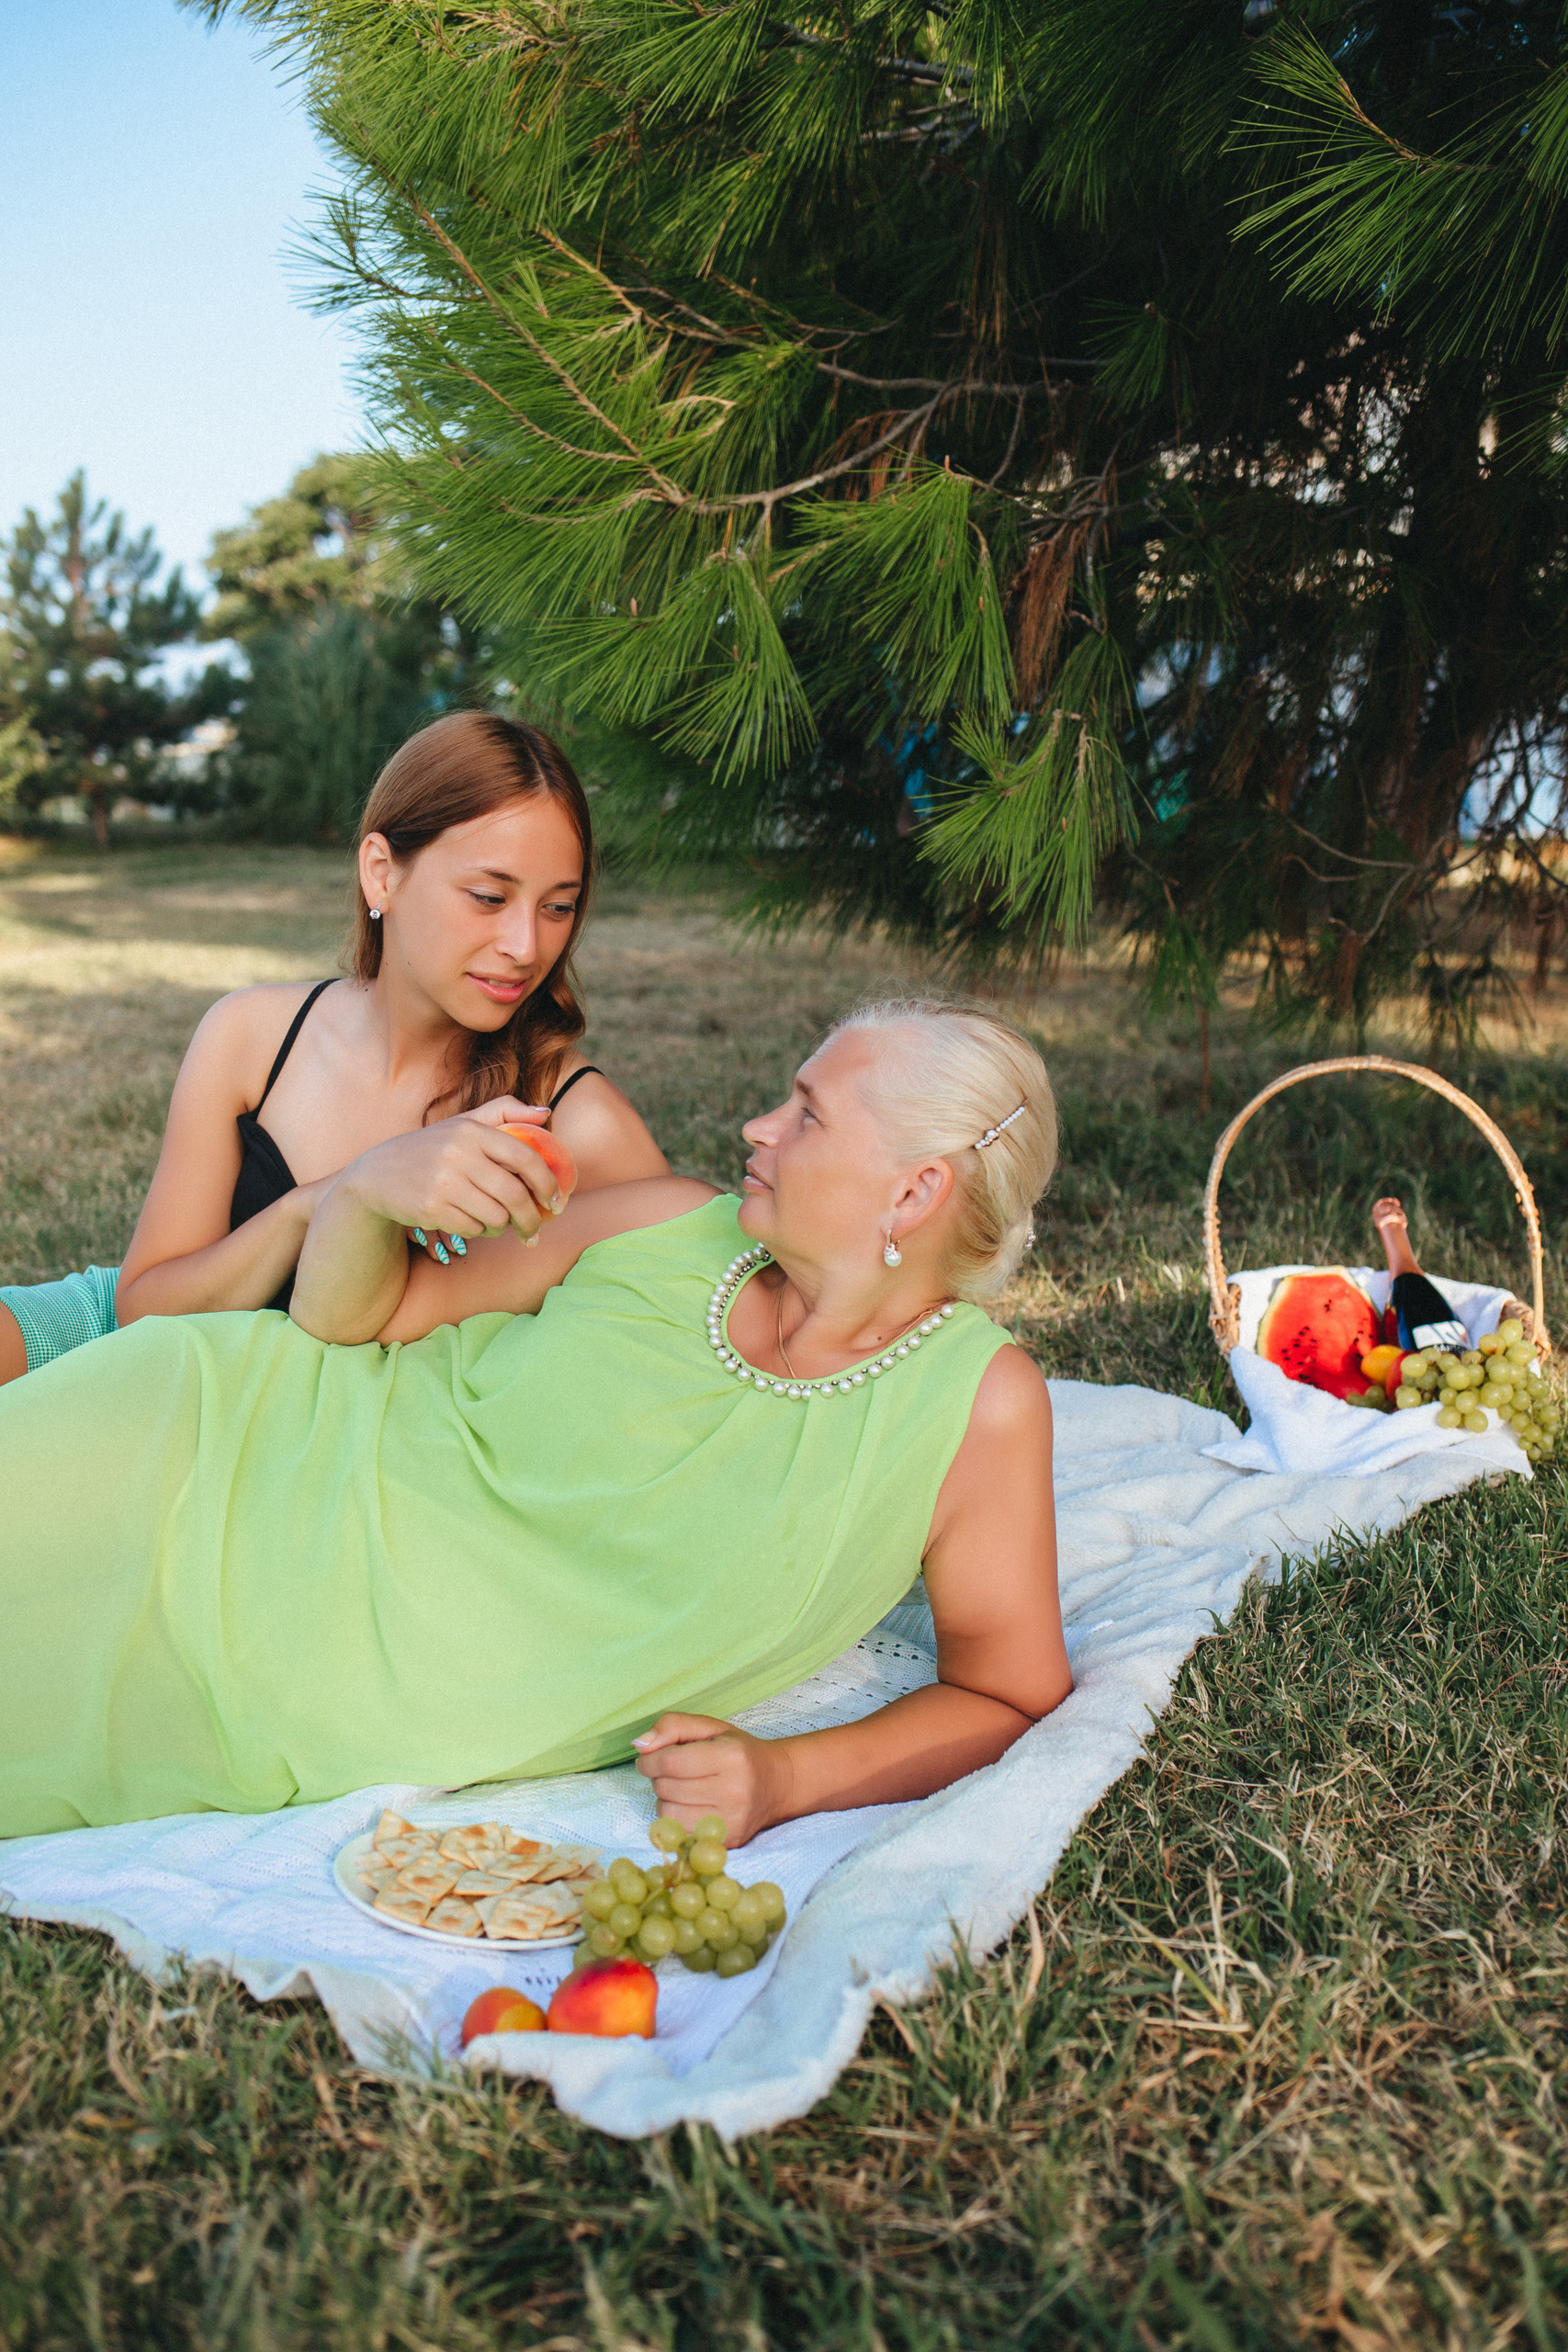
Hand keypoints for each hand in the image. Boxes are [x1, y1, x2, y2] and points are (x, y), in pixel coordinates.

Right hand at [343, 1100, 562, 1248]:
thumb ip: (504, 1112)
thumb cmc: (431, 1149)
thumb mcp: (462, 1123)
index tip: (558, 1200)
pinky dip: (478, 1231)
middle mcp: (457, 1154)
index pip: (524, 1157)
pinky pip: (473, 1229)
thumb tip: (546, 1113)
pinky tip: (471, 1223)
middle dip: (532, 1218)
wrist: (376, 1175)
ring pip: (496, 1217)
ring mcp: (443, 1182)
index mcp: (471, 1130)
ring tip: (499, 1224)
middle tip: (536, 1228)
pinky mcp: (431, 1209)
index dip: (548, 1182)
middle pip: (515, 1195)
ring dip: (503, 1227)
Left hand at [632, 1713, 792, 1848]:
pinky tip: (688, 1808)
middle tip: (672, 1772)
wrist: (777, 1784)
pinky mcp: (728, 1842)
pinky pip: (680, 1834)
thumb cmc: (738, 1751)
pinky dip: (676, 1820)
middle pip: (667, 1788)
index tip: (648, 1759)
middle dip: (659, 1778)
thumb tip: (640, 1745)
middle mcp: (734, 1791)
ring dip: (665, 1800)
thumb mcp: (710, 1727)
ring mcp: (732, 1821)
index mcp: (731, 1757)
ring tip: (682, 1790)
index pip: (671, 1762)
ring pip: (668, 1814)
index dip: (650, 1760)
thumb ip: (672, 1726)